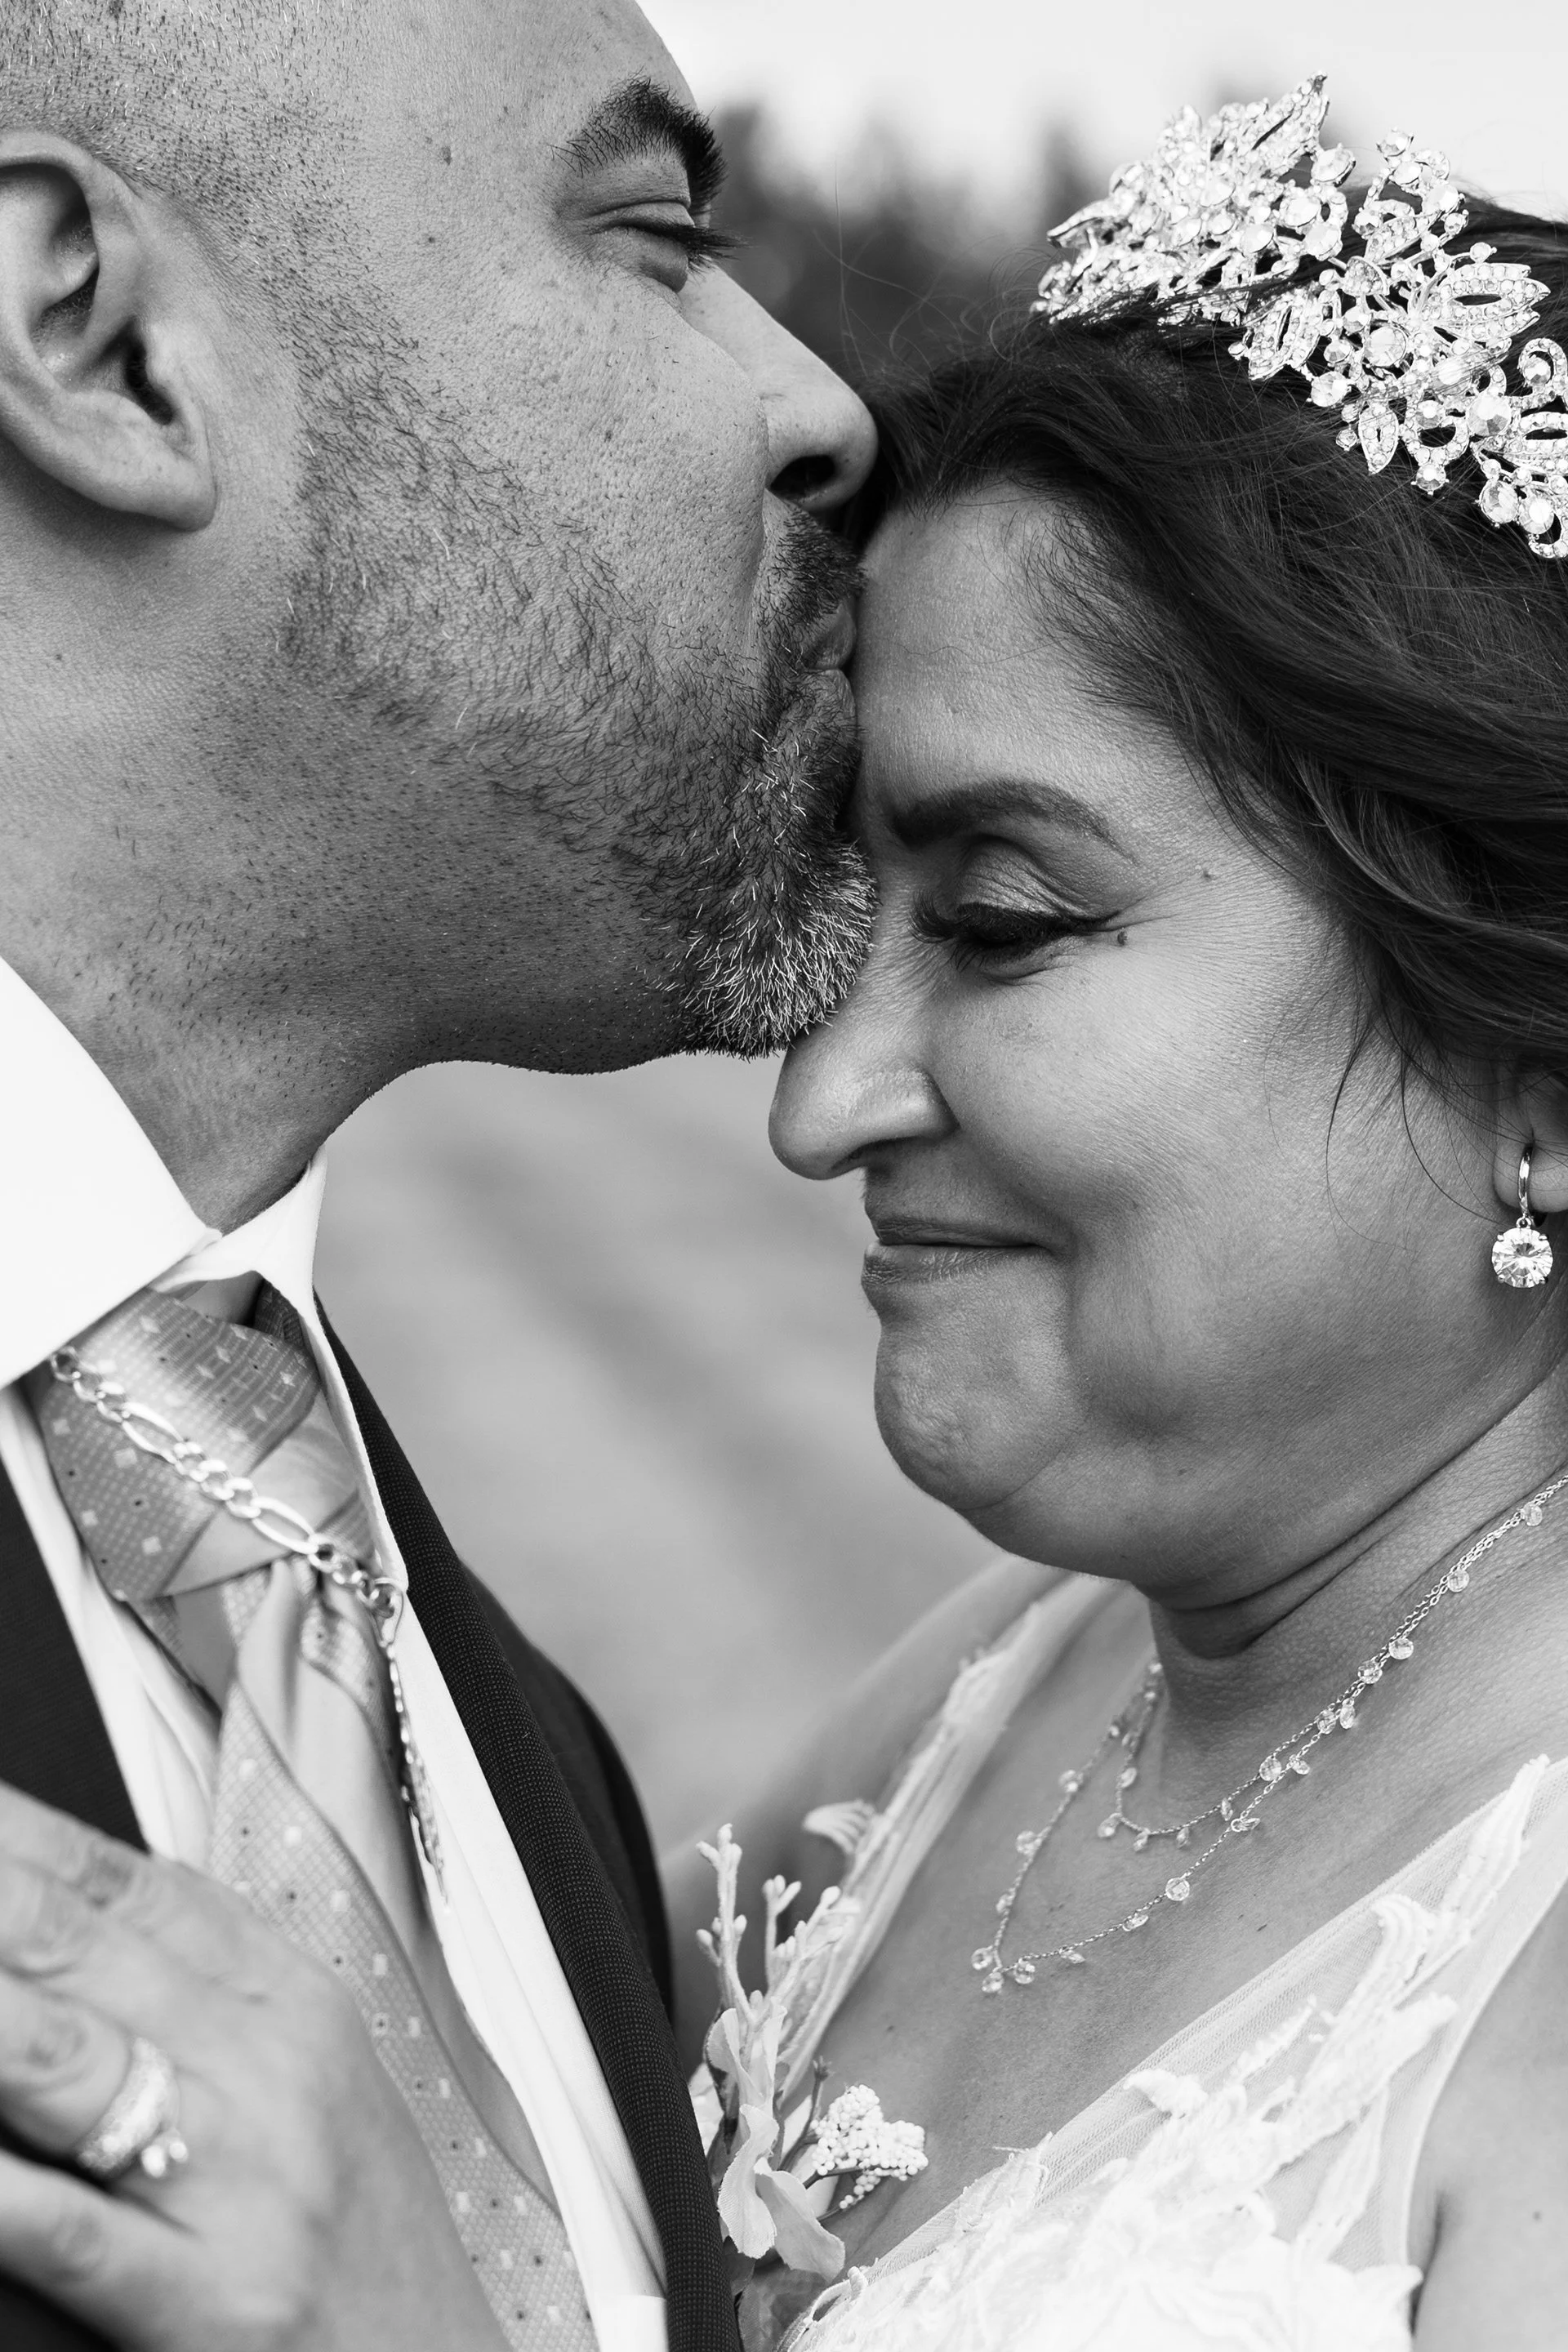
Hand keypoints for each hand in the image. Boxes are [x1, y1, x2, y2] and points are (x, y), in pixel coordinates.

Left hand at [0, 1783, 507, 2350]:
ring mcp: (238, 2176)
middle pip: (76, 1944)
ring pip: (60, 2058)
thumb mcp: (308, 2075)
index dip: (17, 1832)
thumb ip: (200, 1991)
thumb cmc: (360, 2232)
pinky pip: (65, 2224)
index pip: (123, 1881)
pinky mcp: (209, 2295)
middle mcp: (264, 2062)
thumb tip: (62, 1922)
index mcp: (287, 1995)